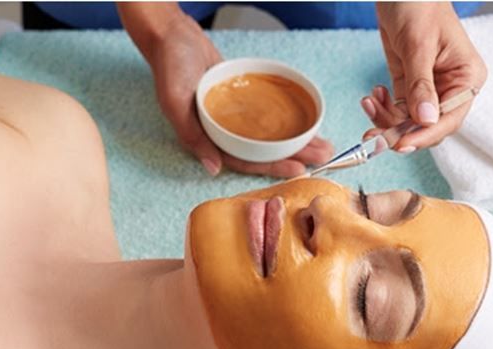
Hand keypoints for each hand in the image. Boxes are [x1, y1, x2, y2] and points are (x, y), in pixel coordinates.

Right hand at [122, 6, 332, 177]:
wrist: (172, 35)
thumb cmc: (169, 67)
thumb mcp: (175, 102)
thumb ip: (193, 136)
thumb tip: (214, 168)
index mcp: (207, 139)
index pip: (245, 161)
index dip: (272, 167)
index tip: (299, 169)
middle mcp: (222, 132)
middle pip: (263, 151)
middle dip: (293, 156)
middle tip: (323, 158)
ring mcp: (234, 116)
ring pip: (269, 135)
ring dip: (296, 141)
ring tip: (323, 144)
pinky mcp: (242, 100)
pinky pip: (267, 114)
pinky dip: (287, 119)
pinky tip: (307, 122)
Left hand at [362, 2, 486, 151]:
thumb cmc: (419, 4)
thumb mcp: (418, 45)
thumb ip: (420, 84)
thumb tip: (425, 119)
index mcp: (467, 77)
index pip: (449, 119)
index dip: (425, 135)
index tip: (401, 144)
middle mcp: (451, 87)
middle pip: (428, 126)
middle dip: (400, 132)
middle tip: (374, 136)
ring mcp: (429, 88)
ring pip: (409, 122)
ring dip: (386, 120)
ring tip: (369, 103)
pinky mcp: (408, 85)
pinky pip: (396, 109)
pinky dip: (382, 109)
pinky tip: (372, 96)